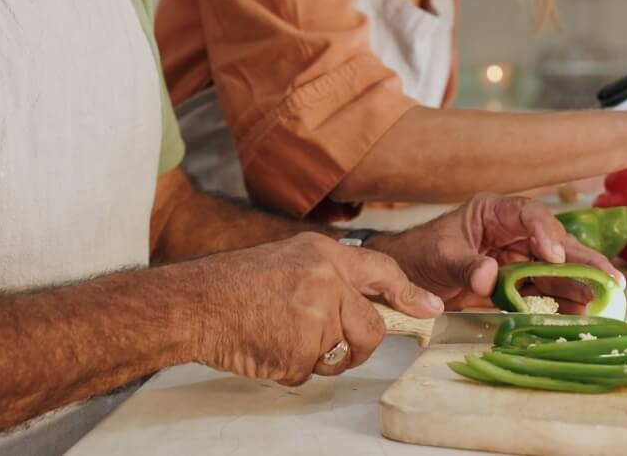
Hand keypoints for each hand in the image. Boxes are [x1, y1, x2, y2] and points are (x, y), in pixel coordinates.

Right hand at [193, 233, 441, 385]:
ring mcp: (315, 316)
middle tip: (326, 344)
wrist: (196, 302)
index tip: (430, 309)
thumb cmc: (234, 284)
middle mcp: (326, 281)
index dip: (408, 293)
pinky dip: (289, 368)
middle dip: (356, 346)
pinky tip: (265, 345)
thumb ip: (328, 277)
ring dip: (315, 358)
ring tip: (279, 334)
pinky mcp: (300, 350)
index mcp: (323, 254)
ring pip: (339, 355)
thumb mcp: (288, 260)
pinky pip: (310, 372)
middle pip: (370, 329)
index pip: (381, 271)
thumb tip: (362, 304)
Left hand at [370, 194, 624, 310]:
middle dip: (581, 259)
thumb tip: (489, 277)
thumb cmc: (421, 254)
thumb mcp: (440, 258)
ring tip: (603, 299)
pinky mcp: (517, 281)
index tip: (552, 255)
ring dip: (578, 283)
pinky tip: (580, 312)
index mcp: (493, 213)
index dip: (544, 233)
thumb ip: (465, 266)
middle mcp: (512, 232)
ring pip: (555, 268)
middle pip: (553, 241)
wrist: (409, 276)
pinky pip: (544, 289)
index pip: (527, 214)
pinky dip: (562, 301)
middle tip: (609, 278)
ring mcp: (517, 257)